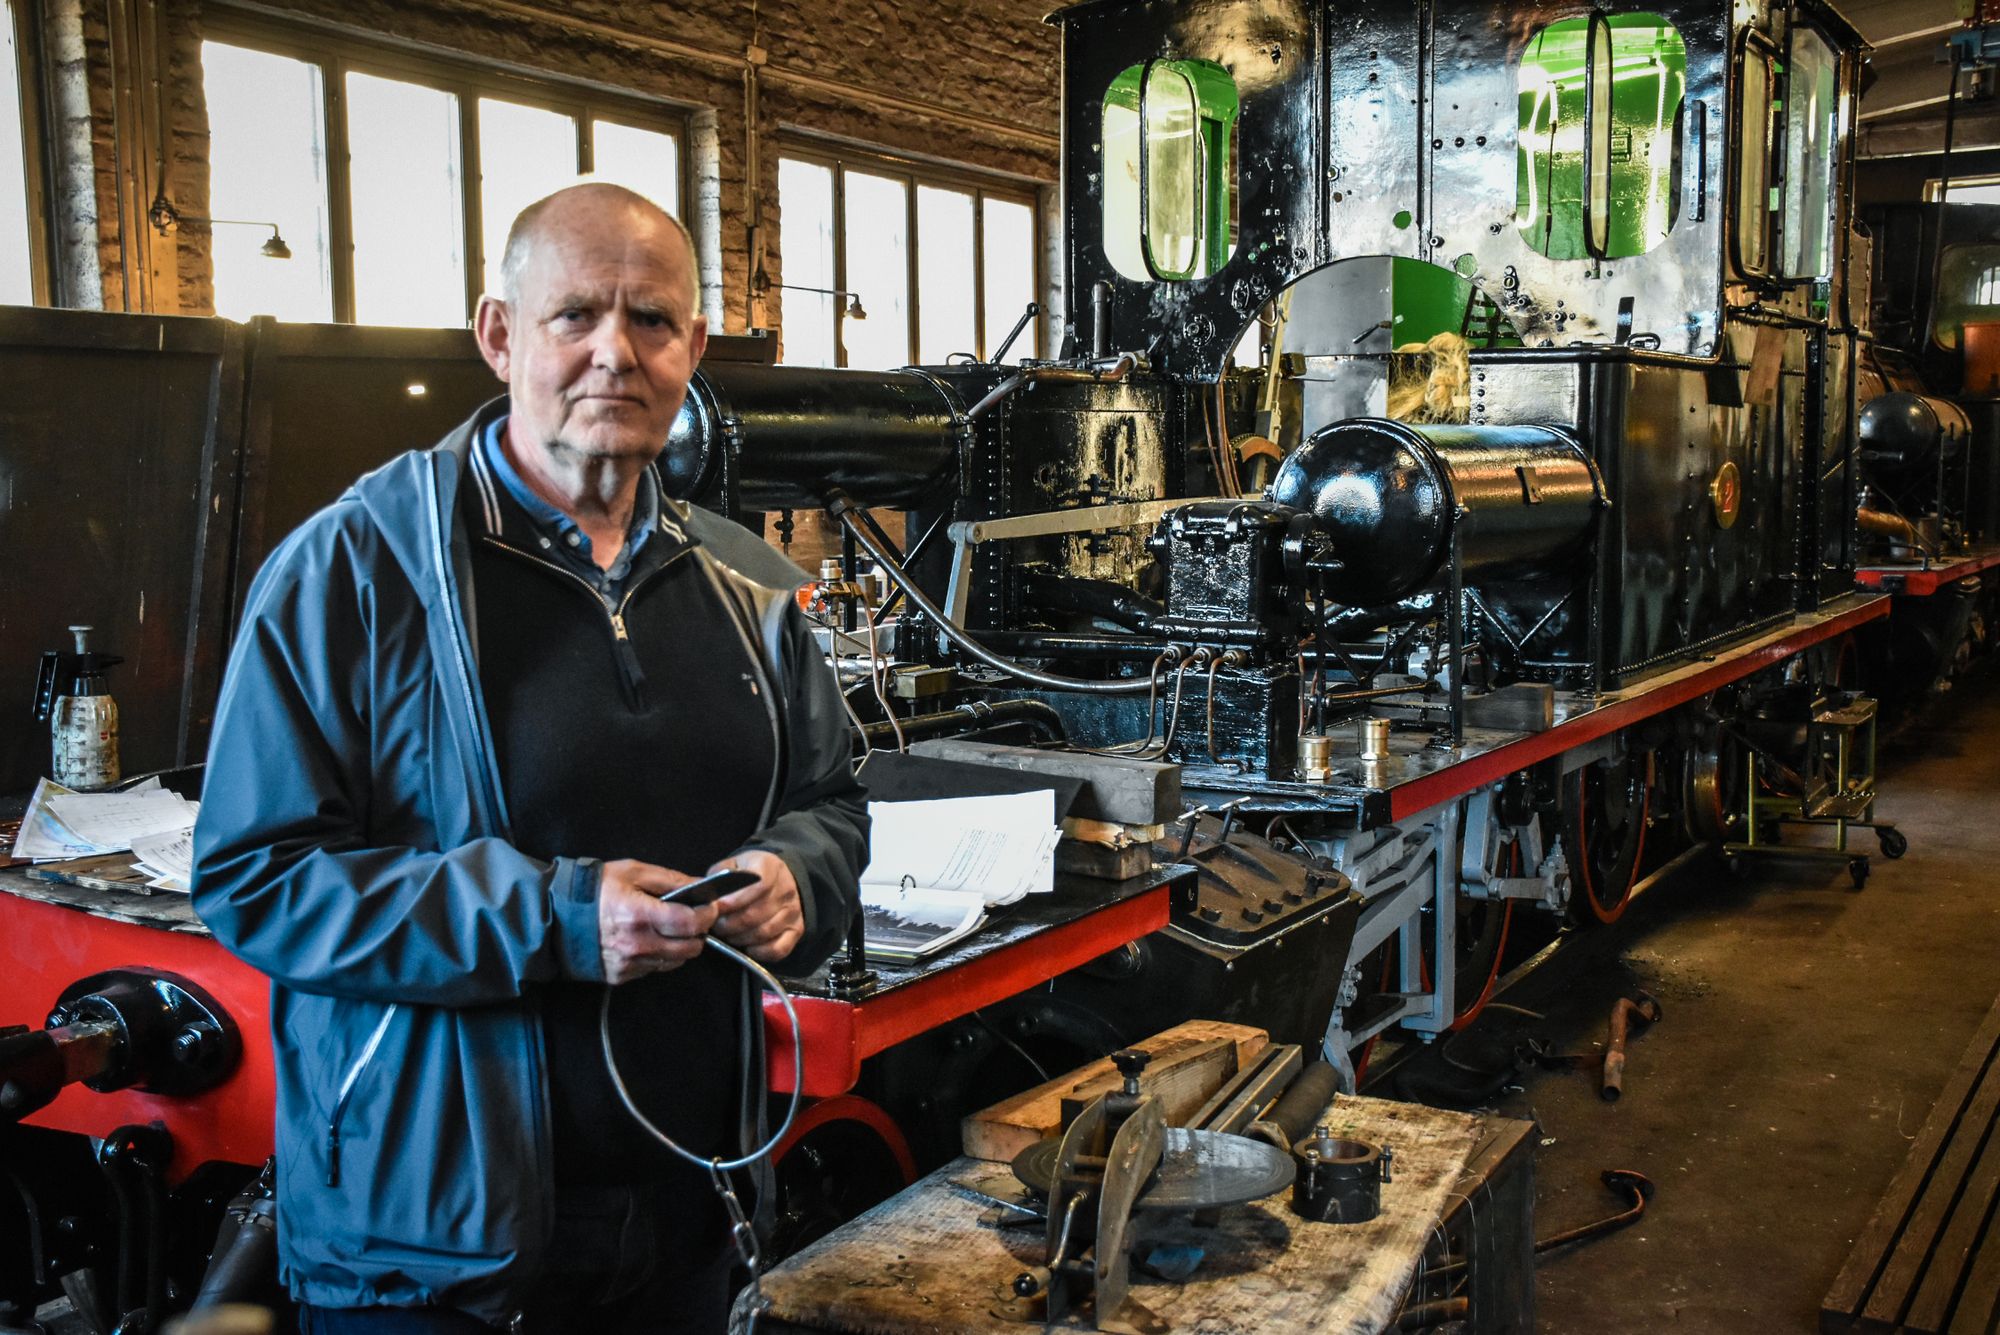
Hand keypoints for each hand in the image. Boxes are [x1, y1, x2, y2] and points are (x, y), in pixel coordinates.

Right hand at [597, 859, 721, 984]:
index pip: (690, 924)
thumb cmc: (593, 890)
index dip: (707, 915)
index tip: (709, 907)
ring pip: (674, 962)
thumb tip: (700, 885)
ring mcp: (628, 963)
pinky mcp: (621, 976)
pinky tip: (648, 939)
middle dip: (698, 933)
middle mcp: (636, 944)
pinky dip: (659, 955)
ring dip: (680, 946)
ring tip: (669, 928)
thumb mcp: (632, 872)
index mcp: (640, 915)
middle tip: (692, 918)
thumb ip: (670, 879)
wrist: (554, 916)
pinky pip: (653, 969)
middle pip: (689, 949)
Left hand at [709, 850, 802, 962]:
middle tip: (717, 926)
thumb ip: (719, 876)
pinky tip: (747, 946)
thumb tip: (709, 898)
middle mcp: (786, 889)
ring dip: (740, 938)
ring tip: (728, 934)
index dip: (736, 900)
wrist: (778, 879)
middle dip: (730, 924)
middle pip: (757, 913)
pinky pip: (778, 949)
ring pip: (764, 932)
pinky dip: (759, 952)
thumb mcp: (733, 865)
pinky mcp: (797, 930)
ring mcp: (793, 911)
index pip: (759, 885)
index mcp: (770, 867)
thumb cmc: (748, 874)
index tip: (718, 908)